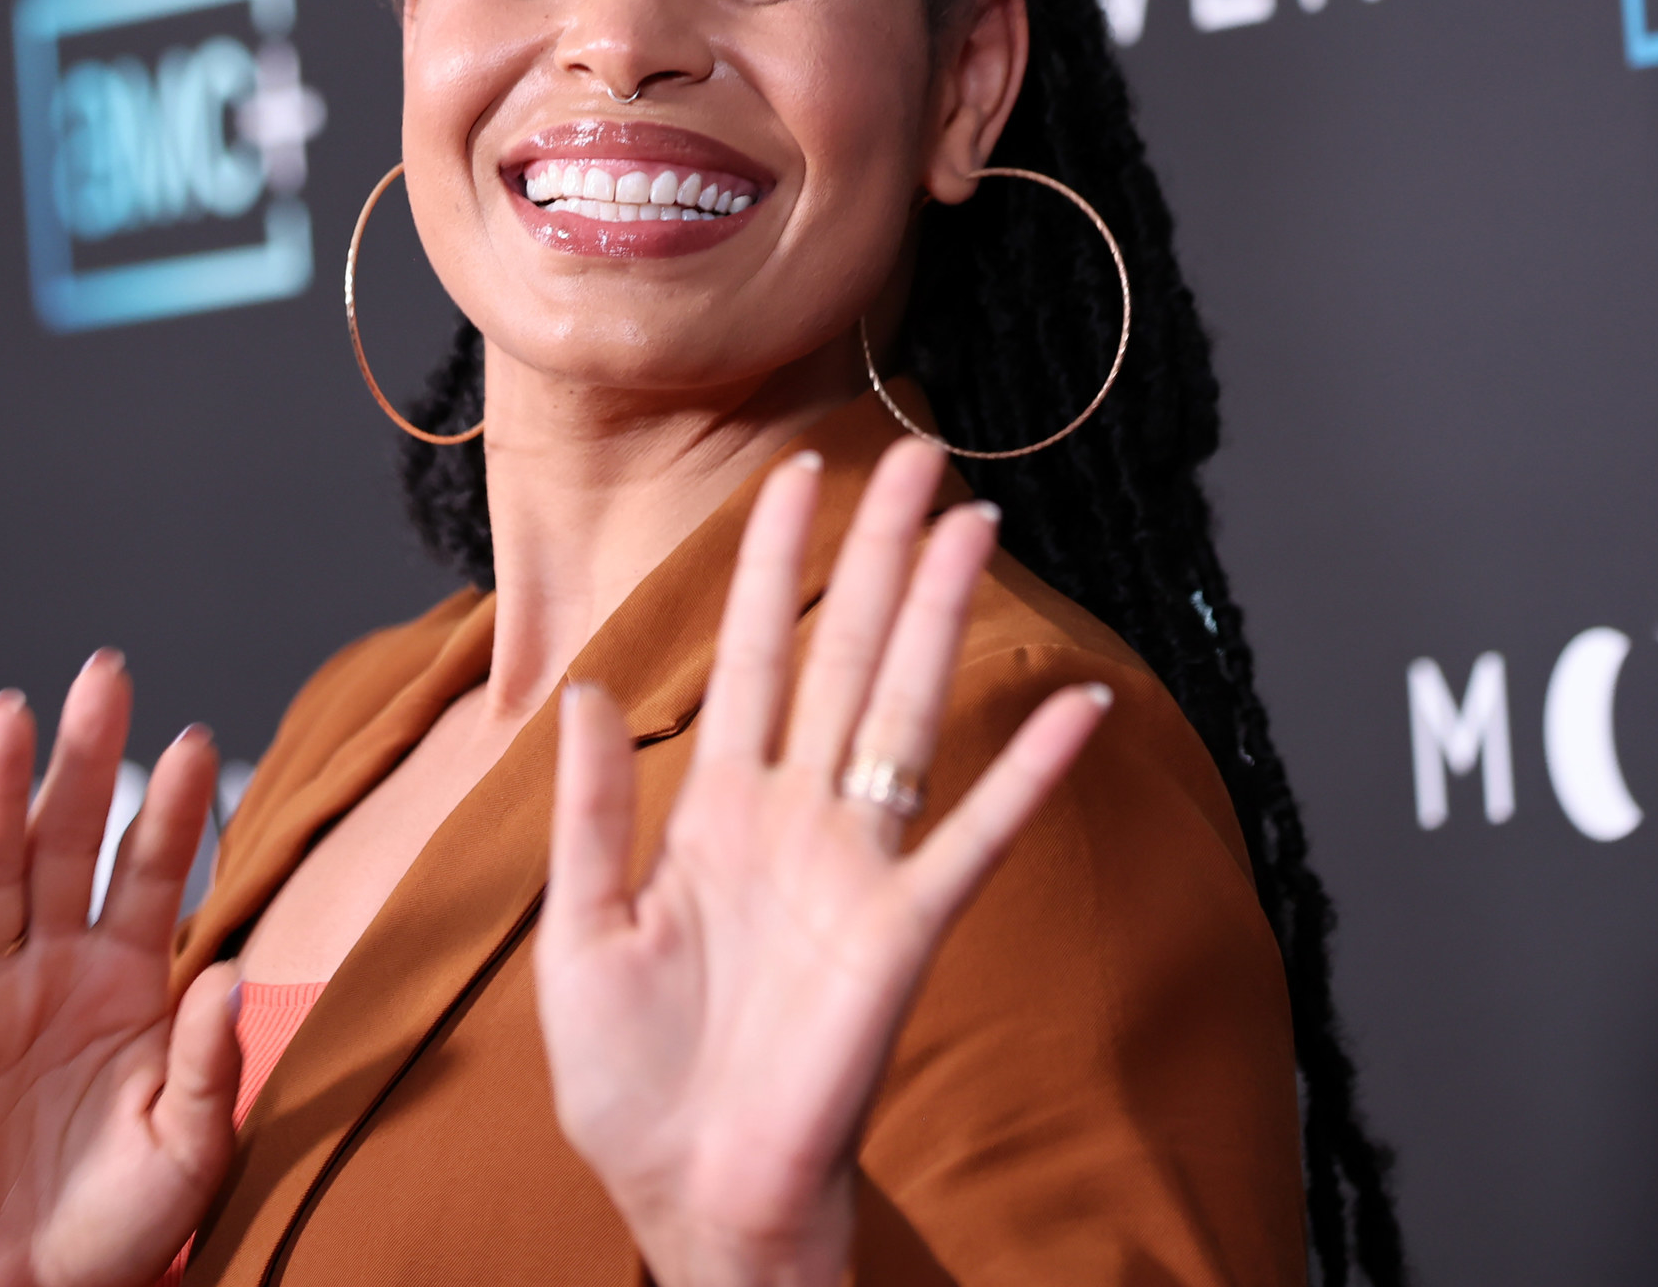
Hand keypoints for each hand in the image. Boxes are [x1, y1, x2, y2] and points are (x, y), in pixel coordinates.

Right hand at [0, 653, 242, 1286]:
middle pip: (69, 843)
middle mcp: (59, 968)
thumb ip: (210, 1064)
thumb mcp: (192, 1147)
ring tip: (9, 716)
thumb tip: (228, 977)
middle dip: (86, 760)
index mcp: (133, 979)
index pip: (156, 872)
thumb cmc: (125, 1219)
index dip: (173, 810)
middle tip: (103, 674)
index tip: (198, 741)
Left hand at [537, 441, 1114, 1286]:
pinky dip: (1027, 775)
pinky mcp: (900, 932)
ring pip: (906, 711)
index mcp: (716, 811)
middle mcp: (795, 818)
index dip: (771, 564)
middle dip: (877, 554)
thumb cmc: (631, 1084)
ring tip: (974, 526)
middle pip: (846, 654)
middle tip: (919, 459)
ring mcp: (855, 867)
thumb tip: (589, 693)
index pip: (752, 655)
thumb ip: (590, 813)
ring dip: (941, 619)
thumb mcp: (579, 934)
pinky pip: (973, 837)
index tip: (796, 472)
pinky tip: (1078, 711)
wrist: (687, 1199)